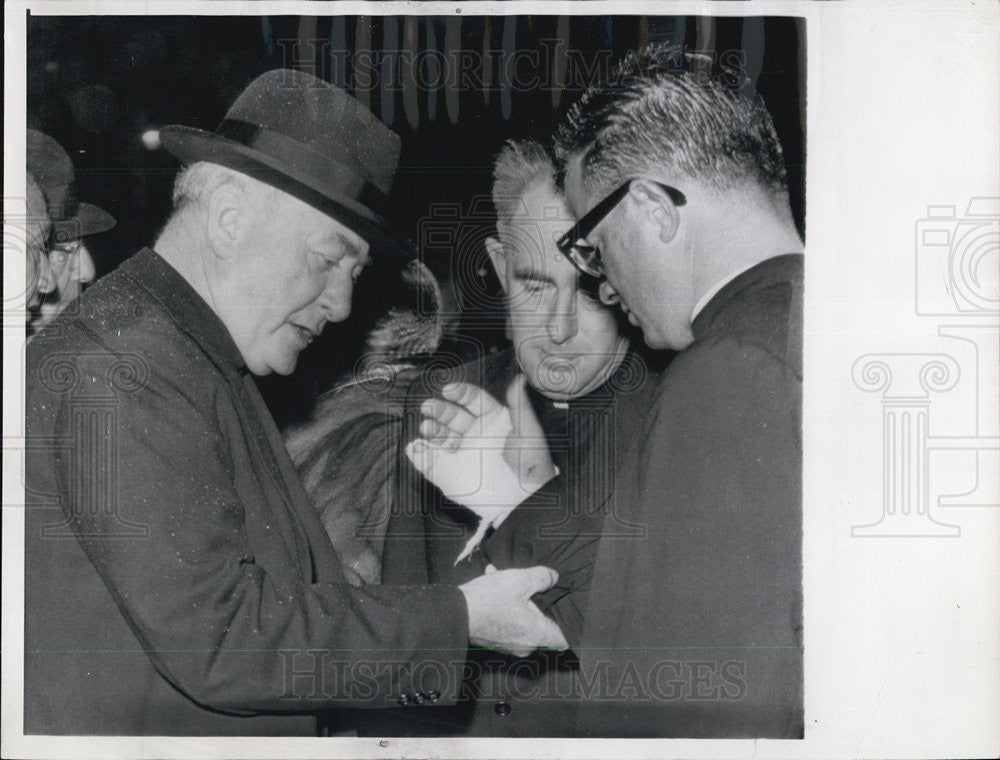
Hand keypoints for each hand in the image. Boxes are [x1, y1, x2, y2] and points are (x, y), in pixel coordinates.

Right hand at [405, 377, 557, 560]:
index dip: (460, 393)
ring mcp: (462, 454)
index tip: (448, 390)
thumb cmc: (530, 464)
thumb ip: (519, 404)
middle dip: (440, 410)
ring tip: (426, 427)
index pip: (472, 400)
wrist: (525, 500)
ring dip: (430, 430)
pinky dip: (420, 455)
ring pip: (440, 437)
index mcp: (493, 420)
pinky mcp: (451, 475)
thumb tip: (519, 378)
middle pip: (452, 416)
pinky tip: (415, 447)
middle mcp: (475, 434)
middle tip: (428, 407)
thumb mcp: (527, 431)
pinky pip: (430, 463)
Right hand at [459, 565, 568, 655]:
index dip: (569, 628)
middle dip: (538, 607)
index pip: (564, 641)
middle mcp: (525, 646)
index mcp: (536, 634)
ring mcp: (509, 646)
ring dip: (518, 603)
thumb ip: (542, 577)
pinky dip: (505, 607)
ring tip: (507, 581)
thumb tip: (554, 577)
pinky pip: (507, 623)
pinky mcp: (495, 641)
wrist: (454, 614)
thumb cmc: (489, 599)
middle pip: (542, 628)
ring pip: (522, 622)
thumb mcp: (519, 580)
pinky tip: (493, 582)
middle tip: (532, 589)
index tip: (566, 612)